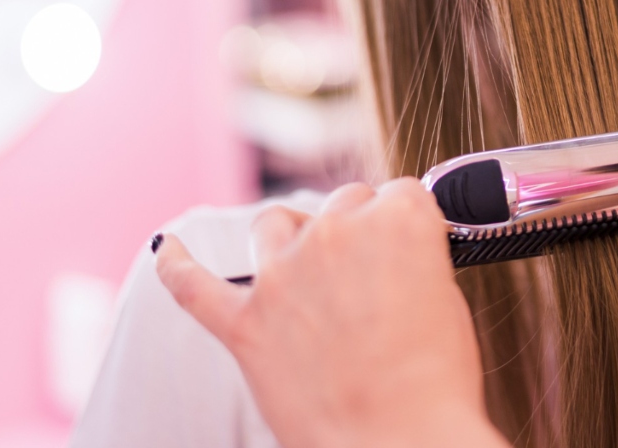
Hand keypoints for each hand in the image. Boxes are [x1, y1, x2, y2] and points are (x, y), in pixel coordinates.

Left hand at [154, 179, 506, 447]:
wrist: (399, 442)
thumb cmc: (434, 384)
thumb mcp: (449, 304)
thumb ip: (415, 265)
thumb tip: (395, 264)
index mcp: (398, 221)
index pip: (400, 195)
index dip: (407, 226)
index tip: (409, 249)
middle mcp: (337, 233)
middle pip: (344, 202)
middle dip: (358, 233)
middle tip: (372, 280)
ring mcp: (283, 275)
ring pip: (275, 223)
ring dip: (292, 237)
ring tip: (306, 269)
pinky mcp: (244, 324)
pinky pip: (192, 285)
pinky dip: (176, 263)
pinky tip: (168, 249)